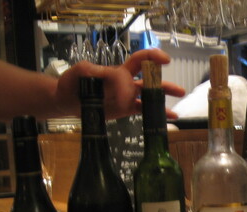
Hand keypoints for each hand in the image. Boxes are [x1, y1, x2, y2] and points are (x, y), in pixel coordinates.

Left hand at [55, 48, 185, 119]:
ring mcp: (127, 97)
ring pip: (149, 96)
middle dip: (163, 83)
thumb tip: (116, 80)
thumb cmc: (73, 82)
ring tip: (178, 102)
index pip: (139, 60)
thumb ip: (96, 71)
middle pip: (149, 80)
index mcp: (118, 71)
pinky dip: (156, 114)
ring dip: (163, 98)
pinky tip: (170, 118)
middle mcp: (126, 83)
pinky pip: (143, 111)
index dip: (152, 58)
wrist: (67, 100)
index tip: (164, 61)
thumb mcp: (82, 72)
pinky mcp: (125, 109)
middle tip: (179, 90)